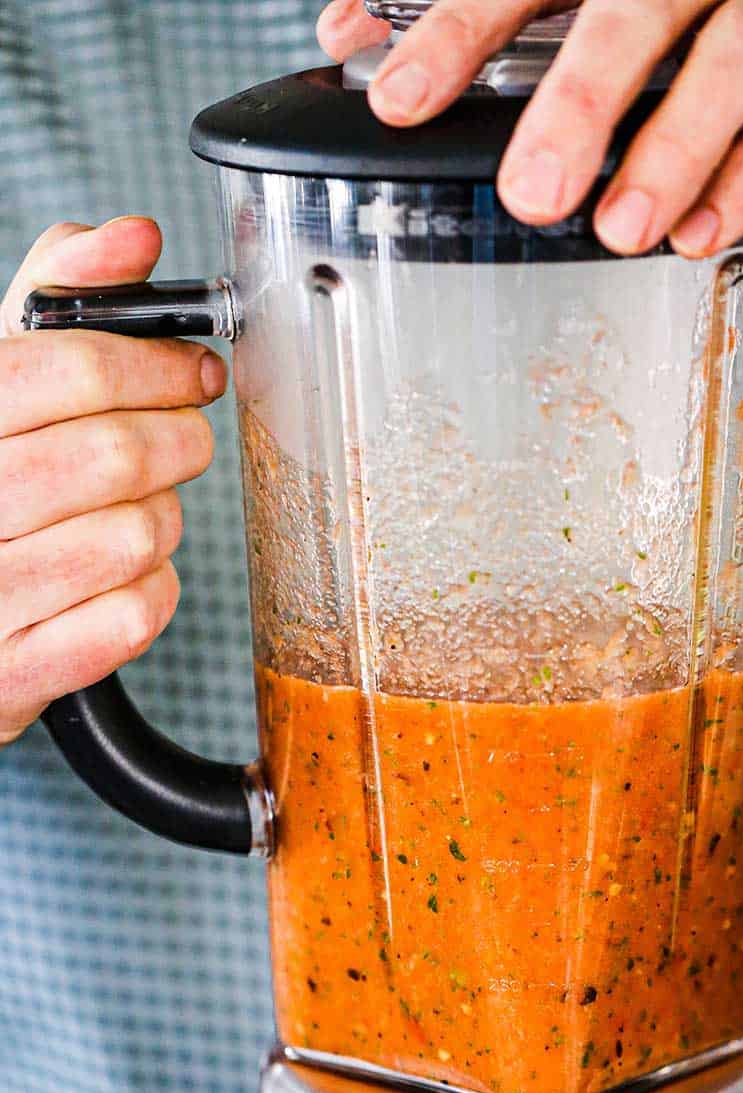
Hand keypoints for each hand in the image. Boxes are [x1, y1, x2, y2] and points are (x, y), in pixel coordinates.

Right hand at [0, 218, 225, 745]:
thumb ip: (53, 296)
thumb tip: (130, 237)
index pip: (63, 369)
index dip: (152, 364)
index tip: (193, 368)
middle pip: (112, 455)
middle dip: (175, 440)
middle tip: (185, 436)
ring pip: (134, 537)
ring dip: (163, 518)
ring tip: (141, 509)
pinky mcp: (13, 674)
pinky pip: (133, 616)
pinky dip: (152, 590)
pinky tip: (123, 575)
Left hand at [317, 0, 742, 256]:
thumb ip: (491, 10)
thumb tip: (350, 31)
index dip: (459, 23)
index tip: (395, 96)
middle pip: (638, 0)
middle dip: (576, 97)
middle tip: (526, 193)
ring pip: (737, 53)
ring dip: (674, 148)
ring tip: (619, 233)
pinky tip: (702, 234)